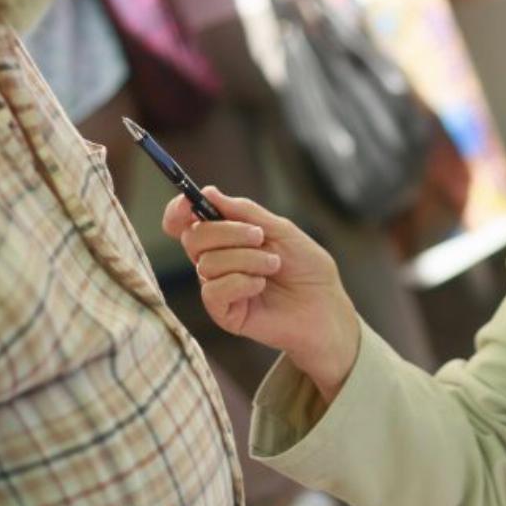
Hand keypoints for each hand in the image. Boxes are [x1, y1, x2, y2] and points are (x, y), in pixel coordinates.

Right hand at [162, 188, 360, 400]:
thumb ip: (245, 211)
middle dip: (228, 232)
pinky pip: (214, 290)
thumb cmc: (306, 267)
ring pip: (208, 263)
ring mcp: (218, 288)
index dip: (179, 210)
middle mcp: (215, 261)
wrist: (326, 305)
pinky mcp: (224, 313)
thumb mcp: (280, 229)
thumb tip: (208, 192)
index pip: (184, 222)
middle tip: (260, 237)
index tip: (190, 202)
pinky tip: (261, 286)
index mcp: (224, 238)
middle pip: (193, 237)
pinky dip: (241, 282)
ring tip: (274, 266)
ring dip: (247, 259)